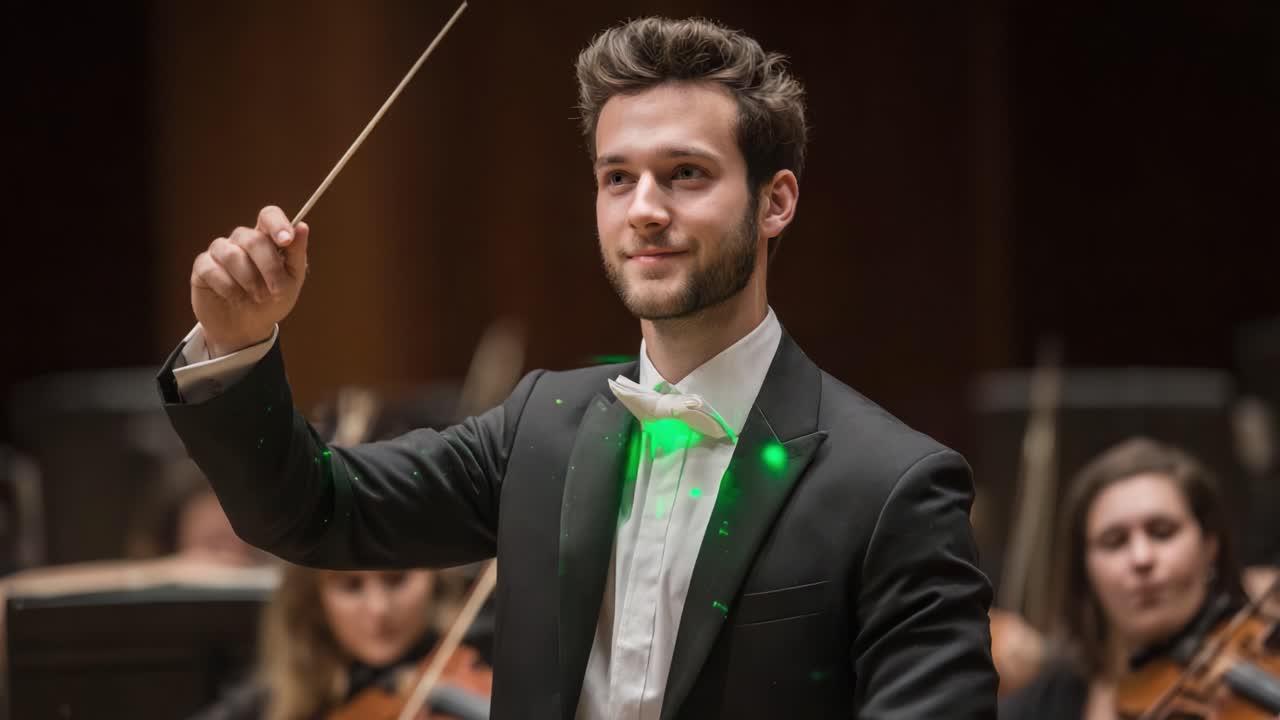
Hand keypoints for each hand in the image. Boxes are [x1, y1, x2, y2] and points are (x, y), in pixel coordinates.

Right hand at [190, 205, 309, 356]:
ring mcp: (220, 251)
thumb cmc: (271, 301)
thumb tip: (302, 226)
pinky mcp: (203, 267)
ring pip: (232, 254)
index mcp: (267, 239)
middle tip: (275, 292)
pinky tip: (234, 298)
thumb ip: (296, 254)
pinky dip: (228, 288)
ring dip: (249, 281)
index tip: (286, 241)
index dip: (277, 224)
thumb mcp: (292, 281)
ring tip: (257, 297)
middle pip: (252, 239)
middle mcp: (242, 240)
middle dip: (268, 268)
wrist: (247, 329)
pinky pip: (213, 270)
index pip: (269, 215)